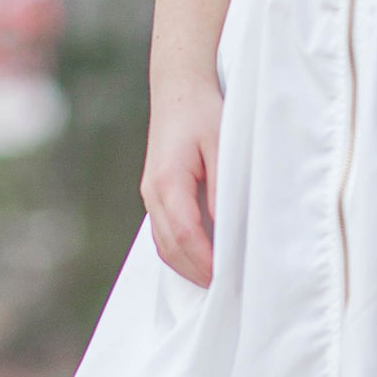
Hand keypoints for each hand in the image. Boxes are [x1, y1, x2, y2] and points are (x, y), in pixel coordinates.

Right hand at [140, 78, 222, 287]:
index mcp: (167, 181)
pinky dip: (181, 251)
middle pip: (170, 247)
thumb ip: (223, 185)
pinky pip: (164, 232)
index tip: (227, 277)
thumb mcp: (222, 144)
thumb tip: (227, 225)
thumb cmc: (203, 112)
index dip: (205, 261)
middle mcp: (152, 192)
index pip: (185, 235)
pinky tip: (203, 256)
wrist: (178, 88)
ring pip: (163, 244)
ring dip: (187, 265)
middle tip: (226, 288)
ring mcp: (149, 194)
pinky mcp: (155, 193)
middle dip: (197, 272)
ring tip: (217, 279)